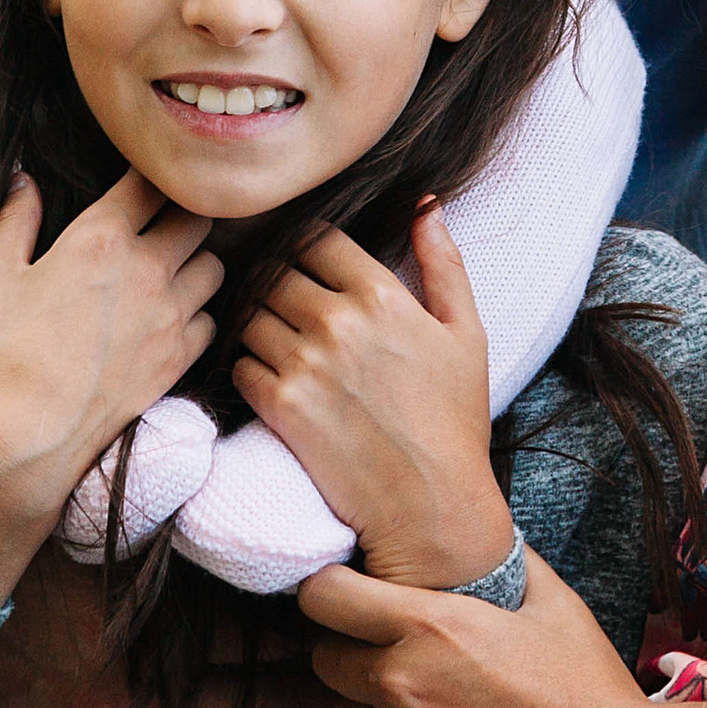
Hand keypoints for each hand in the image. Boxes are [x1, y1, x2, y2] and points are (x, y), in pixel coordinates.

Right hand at [0, 169, 218, 609]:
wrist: (22, 441)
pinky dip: (197, 316)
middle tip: (161, 225)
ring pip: (214, 268)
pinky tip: (171, 321)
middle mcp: (146, 270)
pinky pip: (211, 321)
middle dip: (182, 214)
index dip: (149, 176)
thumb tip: (23, 178)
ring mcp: (168, 317)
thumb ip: (14, 220)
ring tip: (170, 272)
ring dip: (195, 263)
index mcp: (100, 238)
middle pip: (197, 218)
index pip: (150, 182)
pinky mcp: (178, 360)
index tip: (141, 184)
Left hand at [233, 207, 511, 589]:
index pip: (314, 237)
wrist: (432, 504)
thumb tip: (426, 203)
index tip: (306, 266)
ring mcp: (305, 363)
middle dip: (275, 283)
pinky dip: (247, 367)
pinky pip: (240, 364)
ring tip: (274, 341)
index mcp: (381, 294)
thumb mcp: (466, 332)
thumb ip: (443, 262)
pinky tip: (270, 379)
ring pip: (249, 314)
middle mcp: (338, 321)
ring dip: (256, 323)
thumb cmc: (454, 420)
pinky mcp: (280, 407)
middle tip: (282, 304)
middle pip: (274, 272)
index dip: (305, 248)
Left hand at [299, 547, 653, 707]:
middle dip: (351, 655)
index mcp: (428, 625)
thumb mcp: (553, 602)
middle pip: (325, 660)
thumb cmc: (588, 688)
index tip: (348, 601)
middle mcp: (399, 684)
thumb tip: (476, 533)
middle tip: (397, 662)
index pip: (325, 596)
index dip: (331, 594)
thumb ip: (502, 560)